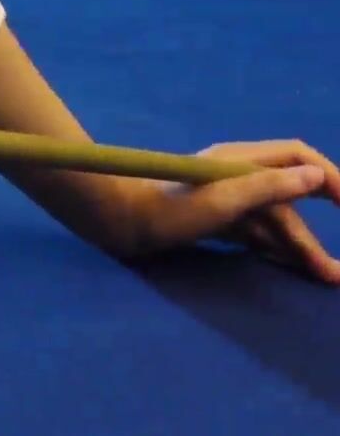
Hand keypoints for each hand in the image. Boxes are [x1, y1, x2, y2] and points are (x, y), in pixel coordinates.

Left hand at [113, 140, 339, 283]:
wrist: (117, 222)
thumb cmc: (166, 209)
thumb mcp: (222, 200)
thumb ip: (268, 187)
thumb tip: (315, 178)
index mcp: (240, 160)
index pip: (298, 158)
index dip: (329, 177)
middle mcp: (236, 176)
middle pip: (290, 199)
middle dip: (315, 231)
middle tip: (336, 269)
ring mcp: (225, 199)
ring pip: (274, 221)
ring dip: (300, 247)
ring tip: (326, 277)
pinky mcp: (214, 220)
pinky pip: (255, 234)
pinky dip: (276, 249)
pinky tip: (293, 266)